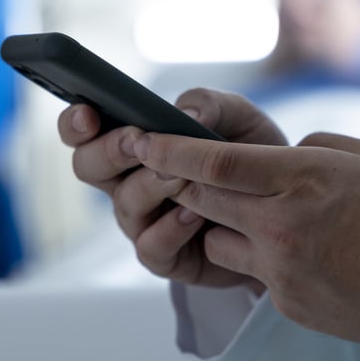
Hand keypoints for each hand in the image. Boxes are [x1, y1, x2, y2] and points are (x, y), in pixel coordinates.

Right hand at [57, 88, 284, 289]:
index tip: (88, 114)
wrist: (284, 206)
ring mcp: (142, 221)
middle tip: (136, 141)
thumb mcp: (238, 117)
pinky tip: (195, 215)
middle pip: (87, 167)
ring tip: (180, 176)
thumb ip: (210, 104)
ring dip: (150, 186)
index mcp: (130, 143)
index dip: (75, 123)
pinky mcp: (165, 256)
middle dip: (109, 151)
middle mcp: (126, 181)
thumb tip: (186, 114)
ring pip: (124, 204)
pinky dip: (171, 229)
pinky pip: (151, 246)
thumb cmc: (247, 154)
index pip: (82, 131)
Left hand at [132, 131, 359, 344]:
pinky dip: (262, 257)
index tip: (140, 138)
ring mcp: (280, 270)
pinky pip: (253, 273)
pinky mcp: (287, 304)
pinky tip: (306, 252)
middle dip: (183, 183)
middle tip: (178, 169)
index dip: (167, 150)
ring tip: (266, 216)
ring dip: (223, 224)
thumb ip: (312, 149)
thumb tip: (277, 158)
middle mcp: (281, 225)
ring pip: (217, 240)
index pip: (211, 163)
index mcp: (302, 179)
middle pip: (200, 199)